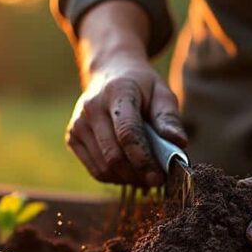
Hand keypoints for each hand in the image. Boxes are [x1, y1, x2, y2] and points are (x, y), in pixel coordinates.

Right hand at [66, 57, 187, 186]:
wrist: (110, 72)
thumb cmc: (141, 86)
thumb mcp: (161, 92)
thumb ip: (169, 118)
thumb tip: (178, 144)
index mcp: (117, 92)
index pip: (127, 132)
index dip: (143, 159)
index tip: (160, 176)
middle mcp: (91, 107)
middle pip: (113, 155)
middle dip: (137, 174)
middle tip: (157, 180)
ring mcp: (78, 123)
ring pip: (103, 168)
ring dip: (127, 179)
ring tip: (145, 176)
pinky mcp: (72, 137)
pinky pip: (95, 170)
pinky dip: (115, 177)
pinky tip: (129, 172)